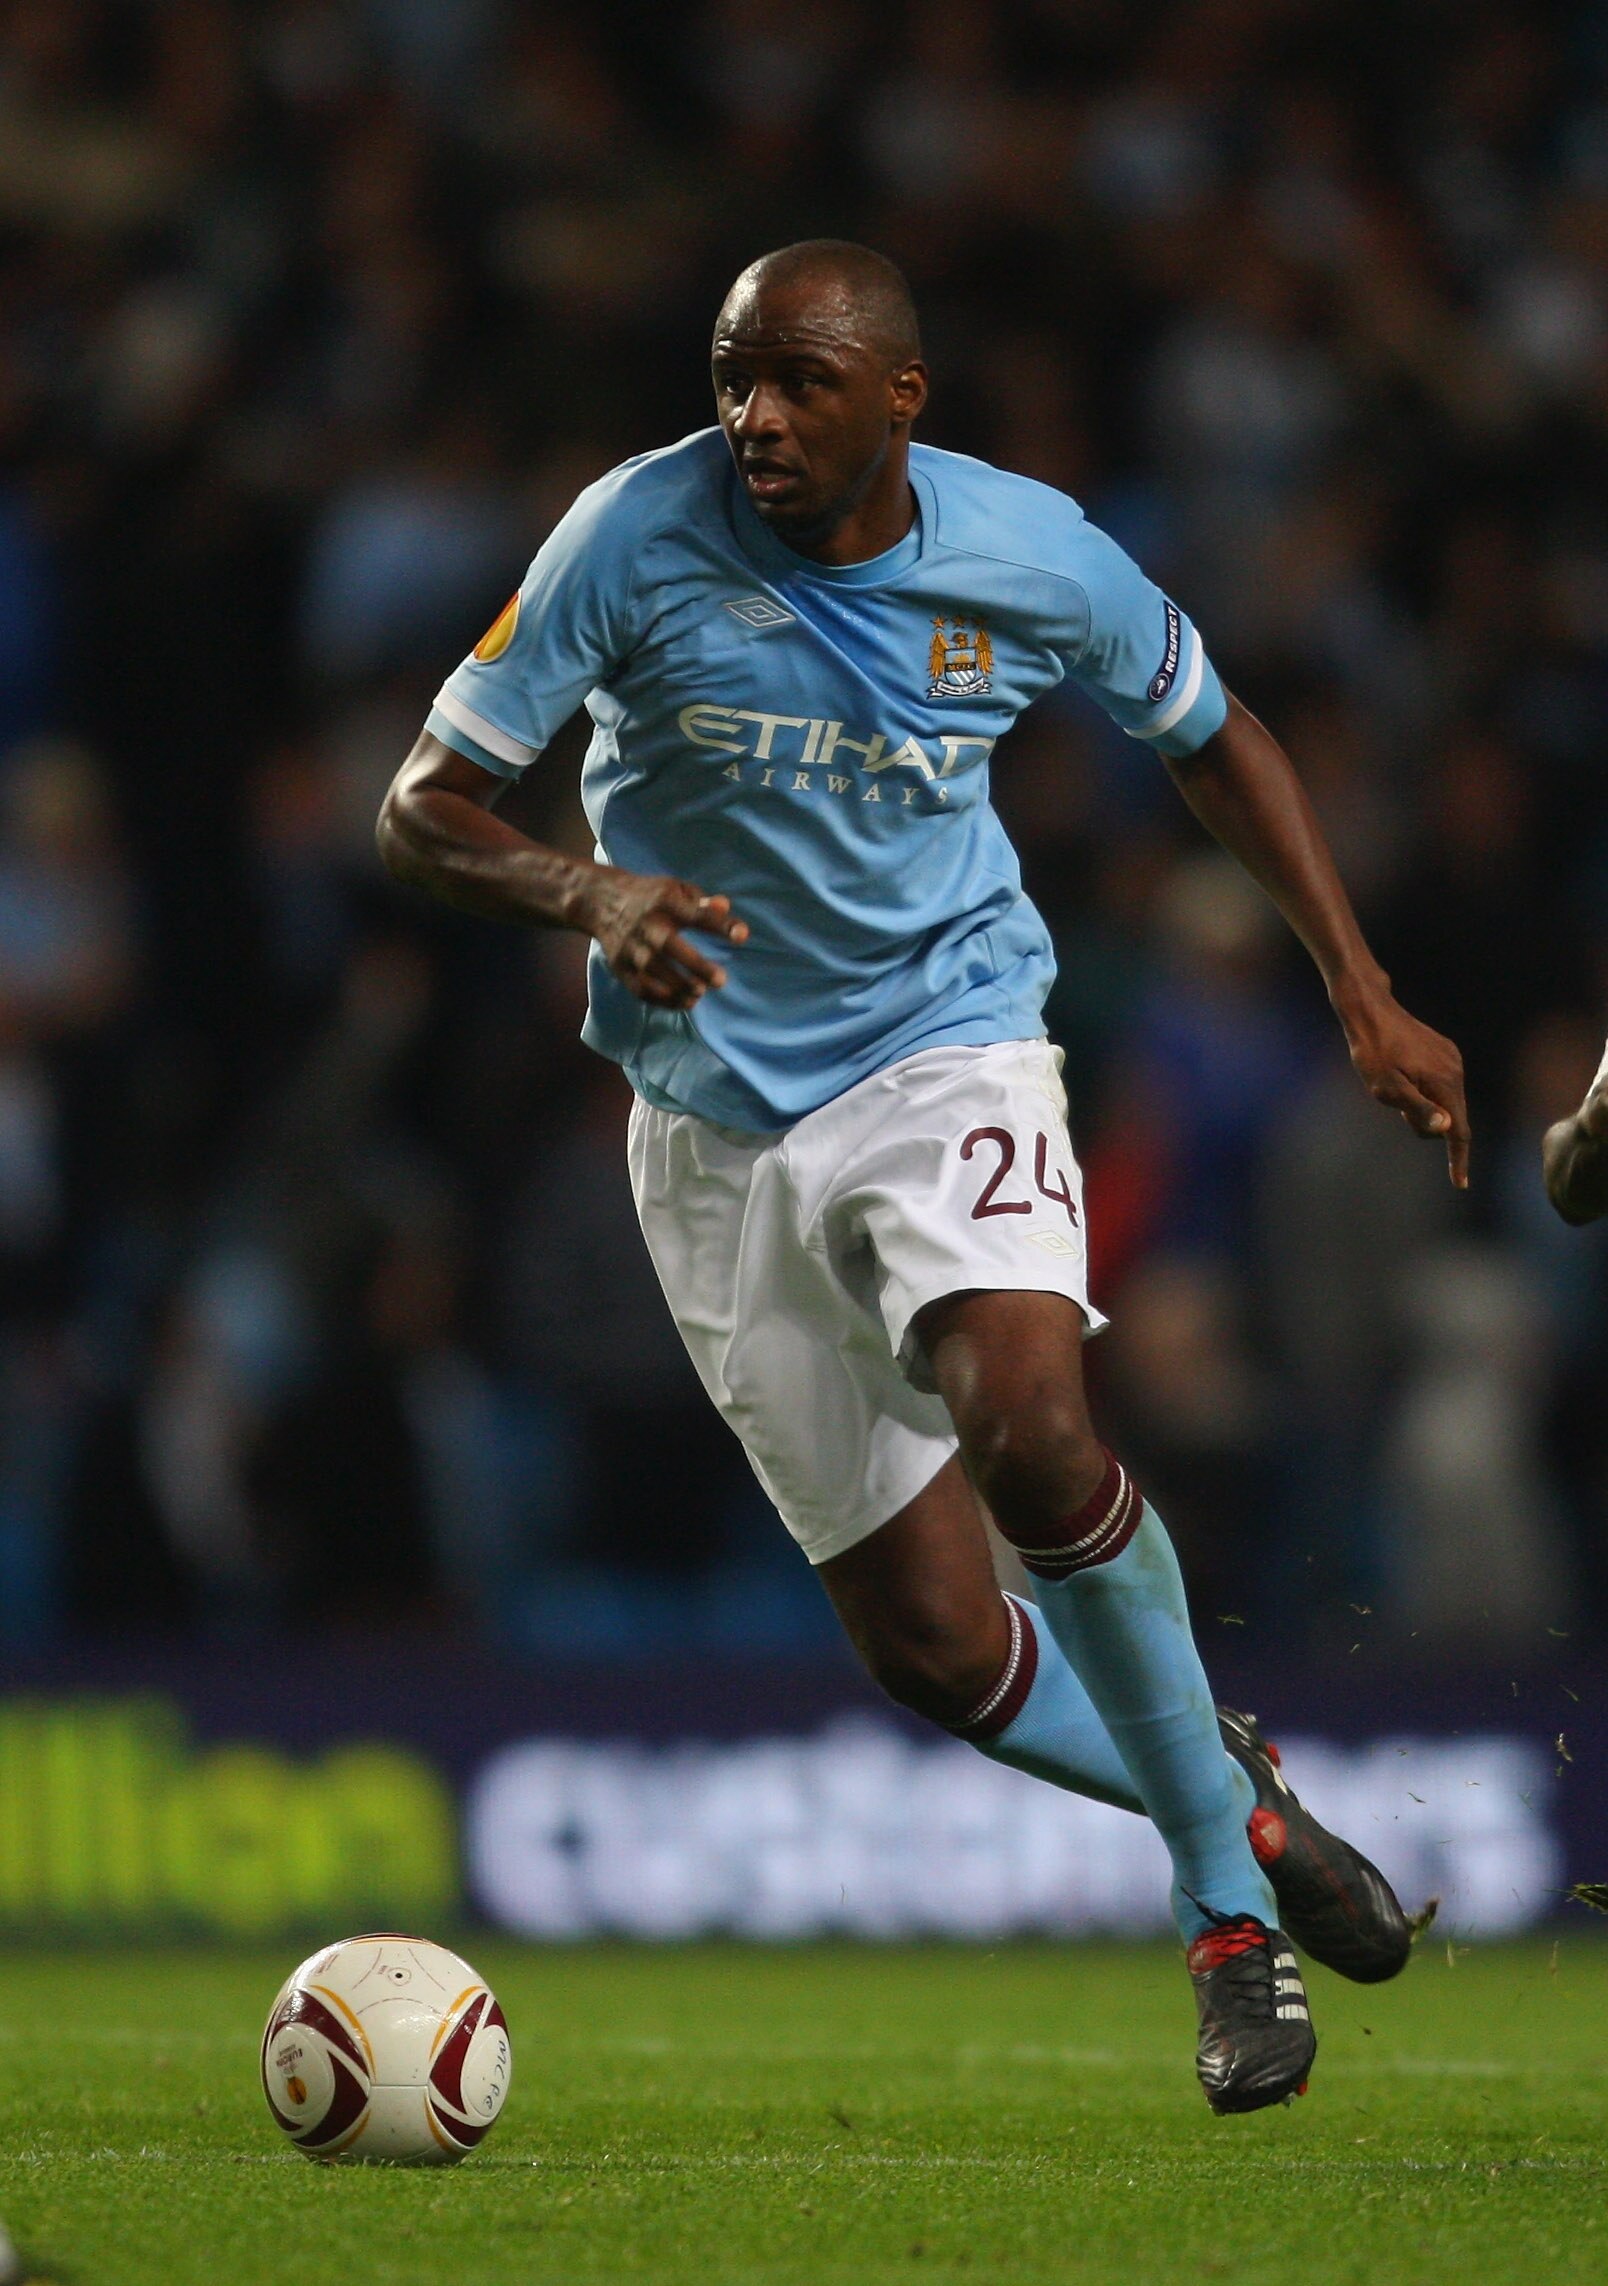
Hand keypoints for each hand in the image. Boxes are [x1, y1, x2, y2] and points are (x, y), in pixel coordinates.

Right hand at [571, 866, 747, 1009]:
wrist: (600, 902)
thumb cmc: (650, 897)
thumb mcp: (675, 889)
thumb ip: (701, 901)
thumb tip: (724, 906)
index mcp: (665, 902)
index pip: (696, 913)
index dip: (720, 923)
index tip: (742, 936)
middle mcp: (646, 925)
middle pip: (670, 946)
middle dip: (696, 966)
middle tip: (720, 981)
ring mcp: (631, 947)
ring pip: (653, 972)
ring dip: (679, 987)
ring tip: (700, 993)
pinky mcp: (620, 965)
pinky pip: (641, 988)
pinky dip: (662, 1000)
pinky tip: (684, 1002)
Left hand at [1338, 985, 1469, 1188]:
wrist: (1369, 1011)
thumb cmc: (1372, 1052)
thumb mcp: (1387, 1088)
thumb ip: (1418, 1110)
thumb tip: (1447, 1129)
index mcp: (1445, 1083)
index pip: (1458, 1132)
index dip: (1457, 1160)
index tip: (1460, 1184)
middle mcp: (1456, 1070)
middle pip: (1450, 1118)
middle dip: (1427, 1122)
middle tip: (1395, 1106)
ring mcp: (1452, 1059)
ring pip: (1444, 1101)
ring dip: (1423, 1105)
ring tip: (1395, 1085)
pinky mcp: (1444, 1052)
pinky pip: (1439, 1085)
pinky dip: (1424, 1091)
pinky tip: (1403, 1075)